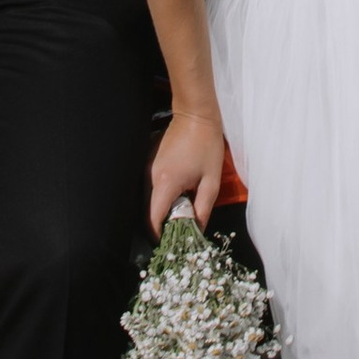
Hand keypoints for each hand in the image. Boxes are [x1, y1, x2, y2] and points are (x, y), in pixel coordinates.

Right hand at [149, 104, 225, 234]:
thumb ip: (203, 209)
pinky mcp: (148, 161)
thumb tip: (197, 230)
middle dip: (161, 224)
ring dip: (161, 210)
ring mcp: (146, 168)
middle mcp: (149, 177)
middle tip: (179, 231)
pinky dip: (160, 197)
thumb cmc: (207, 146)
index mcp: (165, 183)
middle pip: (148, 211)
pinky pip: (150, 187)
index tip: (169, 243)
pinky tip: (176, 195)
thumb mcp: (212, 181)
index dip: (158, 235)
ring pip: (148, 200)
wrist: (196, 115)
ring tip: (179, 214)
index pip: (152, 218)